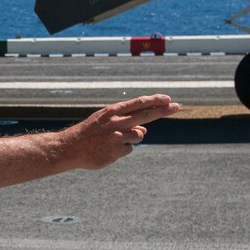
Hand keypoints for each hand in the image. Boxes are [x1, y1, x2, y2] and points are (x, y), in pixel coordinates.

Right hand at [61, 95, 179, 169]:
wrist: (71, 147)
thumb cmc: (90, 133)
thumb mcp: (105, 123)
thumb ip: (125, 123)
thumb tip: (144, 131)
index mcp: (113, 111)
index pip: (138, 104)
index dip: (154, 101)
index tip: (168, 99)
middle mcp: (117, 122)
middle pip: (146, 115)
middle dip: (163, 110)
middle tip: (178, 106)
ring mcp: (117, 136)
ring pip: (138, 135)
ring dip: (132, 138)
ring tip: (113, 140)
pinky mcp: (117, 151)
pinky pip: (129, 149)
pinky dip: (122, 149)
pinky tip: (108, 149)